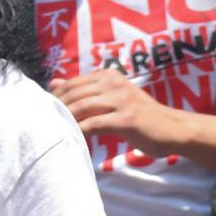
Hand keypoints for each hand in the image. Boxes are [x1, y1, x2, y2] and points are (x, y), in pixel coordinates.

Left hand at [50, 67, 194, 159]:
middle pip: (75, 94)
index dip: (55, 98)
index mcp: (108, 76)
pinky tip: (72, 140)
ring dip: (66, 120)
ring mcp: (121, 100)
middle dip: (56, 109)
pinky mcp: (127, 118)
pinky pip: (95, 124)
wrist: (173, 128)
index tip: (43, 113)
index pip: (72, 84)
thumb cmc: (140, 116)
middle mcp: (114, 83)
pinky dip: (80, 132)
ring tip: (54, 132)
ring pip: (82, 107)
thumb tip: (54, 83)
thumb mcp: (112, 98)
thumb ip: (85, 91)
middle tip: (43, 125)